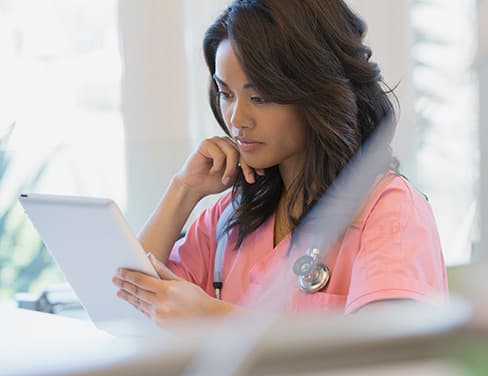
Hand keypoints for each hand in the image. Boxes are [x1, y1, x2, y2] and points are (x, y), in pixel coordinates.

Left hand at [112, 254, 232, 326]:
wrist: (207, 318)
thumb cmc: (196, 299)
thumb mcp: (180, 281)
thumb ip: (162, 270)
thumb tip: (150, 258)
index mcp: (167, 290)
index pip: (141, 280)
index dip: (128, 275)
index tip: (120, 272)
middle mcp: (161, 304)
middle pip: (137, 292)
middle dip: (124, 285)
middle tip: (115, 280)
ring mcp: (159, 316)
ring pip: (138, 303)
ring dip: (127, 296)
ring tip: (120, 291)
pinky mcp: (159, 324)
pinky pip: (144, 313)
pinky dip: (137, 306)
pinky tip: (132, 301)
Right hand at [175, 136, 263, 197]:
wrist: (194, 187)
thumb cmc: (212, 182)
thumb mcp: (233, 176)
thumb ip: (242, 169)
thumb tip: (258, 168)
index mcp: (232, 148)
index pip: (247, 154)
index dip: (254, 164)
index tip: (261, 174)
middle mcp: (224, 143)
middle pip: (241, 152)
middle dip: (246, 167)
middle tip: (248, 180)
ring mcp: (215, 141)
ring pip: (232, 153)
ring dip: (230, 169)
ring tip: (225, 179)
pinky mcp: (206, 144)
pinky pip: (219, 154)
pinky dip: (218, 166)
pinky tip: (211, 171)